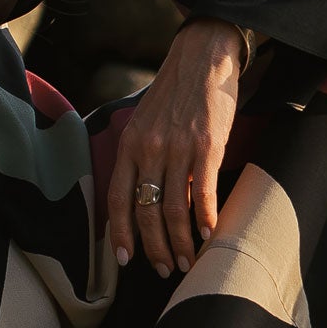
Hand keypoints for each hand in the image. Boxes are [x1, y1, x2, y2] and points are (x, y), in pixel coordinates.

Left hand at [107, 18, 243, 276]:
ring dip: (180, 242)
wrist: (203, 58)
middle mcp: (148, 149)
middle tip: (164, 269)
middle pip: (146, 211)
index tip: (125, 258)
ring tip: (188, 261)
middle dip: (154, 247)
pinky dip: (205, 218)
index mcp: (129, 144)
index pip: (117, 198)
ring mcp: (177, 148)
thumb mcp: (144, 122)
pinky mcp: (206, 146)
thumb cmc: (175, 93)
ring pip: (173, 209)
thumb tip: (139, 195)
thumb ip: (139, 156)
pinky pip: (203, 192)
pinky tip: (209, 234)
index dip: (120, 232)